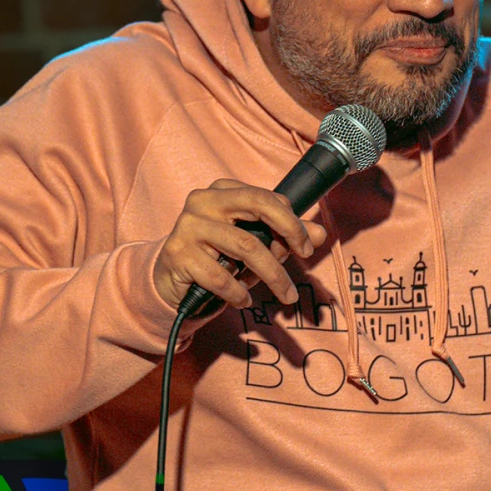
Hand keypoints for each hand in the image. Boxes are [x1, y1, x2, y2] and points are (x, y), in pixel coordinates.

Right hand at [152, 178, 327, 310]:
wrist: (171, 282)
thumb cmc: (217, 259)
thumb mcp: (253, 245)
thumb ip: (284, 236)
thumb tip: (320, 233)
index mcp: (222, 191)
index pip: (266, 197)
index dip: (292, 221)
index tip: (307, 245)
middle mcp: (203, 201)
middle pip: (258, 207)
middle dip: (289, 232)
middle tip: (306, 256)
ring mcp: (187, 226)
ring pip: (246, 246)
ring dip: (272, 275)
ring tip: (285, 294)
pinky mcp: (178, 254)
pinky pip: (221, 276)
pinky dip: (239, 292)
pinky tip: (244, 300)